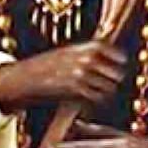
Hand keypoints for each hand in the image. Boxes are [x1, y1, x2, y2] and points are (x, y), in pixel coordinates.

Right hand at [0, 41, 126, 112]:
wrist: (28, 77)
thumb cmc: (49, 64)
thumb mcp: (69, 51)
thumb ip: (89, 51)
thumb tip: (108, 49)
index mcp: (86, 47)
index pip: (116, 53)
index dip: (119, 61)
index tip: (118, 65)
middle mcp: (87, 60)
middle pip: (116, 73)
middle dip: (114, 79)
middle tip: (109, 82)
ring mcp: (82, 75)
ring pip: (109, 88)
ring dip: (106, 92)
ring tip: (98, 92)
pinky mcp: (76, 90)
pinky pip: (97, 98)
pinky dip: (96, 100)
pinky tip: (89, 99)